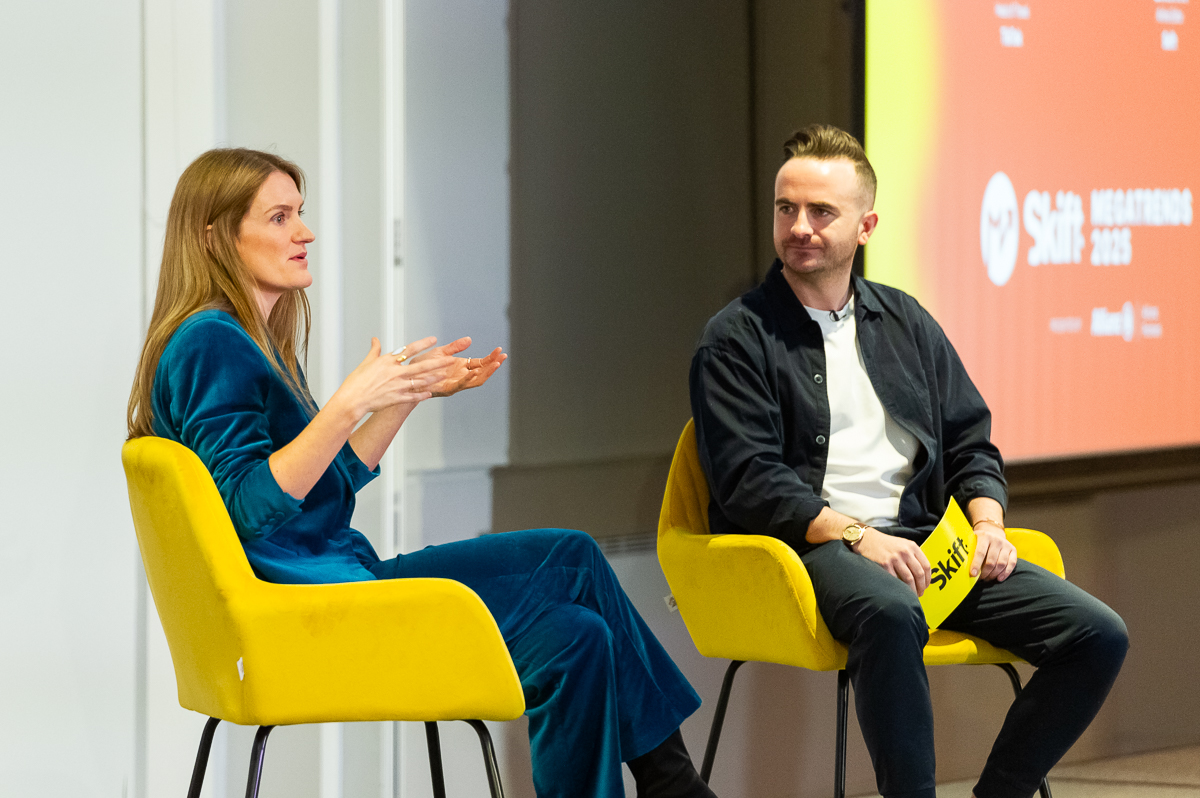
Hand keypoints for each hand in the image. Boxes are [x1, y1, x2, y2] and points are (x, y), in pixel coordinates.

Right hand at [331, 337, 454, 417]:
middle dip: (437, 363)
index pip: (409, 349)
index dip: (423, 344)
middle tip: (450, 360)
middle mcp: (395, 372)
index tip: (434, 339)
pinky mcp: (397, 398)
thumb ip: (374, 350)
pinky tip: (430, 393)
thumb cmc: (356, 382)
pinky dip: (422, 395)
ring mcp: (397, 386)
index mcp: (388, 361)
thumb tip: (375, 339)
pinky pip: (413, 396)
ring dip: (433, 378)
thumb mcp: (366, 362)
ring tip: (444, 375)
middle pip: (421, 366)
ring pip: (420, 381)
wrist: (352, 400)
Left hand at [409, 336, 507, 397]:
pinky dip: (468, 378)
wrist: (408, 376)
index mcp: (461, 367)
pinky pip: (461, 384)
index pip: (481, 363)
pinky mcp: (448, 388)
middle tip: (503, 357)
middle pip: (482, 372)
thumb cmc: (422, 365)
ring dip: (486, 372)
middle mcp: (461, 376)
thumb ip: (455, 347)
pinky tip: (475, 371)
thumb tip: (469, 339)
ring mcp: (456, 383)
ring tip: (495, 364)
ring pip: (476, 380)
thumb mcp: (441, 352)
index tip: (500, 350)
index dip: (491, 358)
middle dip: (493, 365)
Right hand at [856, 528, 932, 596]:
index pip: (926, 566)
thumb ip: (913, 556)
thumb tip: (923, 576)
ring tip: (911, 595)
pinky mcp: (884, 564)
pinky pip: (895, 580)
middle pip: (919, 574)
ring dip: (912, 590)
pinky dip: (898, 588)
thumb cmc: (886, 544)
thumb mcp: (902, 545)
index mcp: (912, 546)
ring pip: (909, 579)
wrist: (867, 539)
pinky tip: (899, 591)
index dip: (928, 579)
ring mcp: (894, 558)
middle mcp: (905, 551)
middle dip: (921, 587)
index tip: (926, 586)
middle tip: (920, 594)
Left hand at [969, 520, 1016, 581]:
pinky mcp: (1013, 550)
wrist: (992, 532)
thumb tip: (961, 566)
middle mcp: (996, 540)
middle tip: (980, 579)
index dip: (976, 564)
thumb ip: (967, 550)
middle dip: (985, 572)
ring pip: (1001, 563)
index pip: (980, 552)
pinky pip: (1012, 563)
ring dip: (994, 574)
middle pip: (991, 561)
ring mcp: (1006, 545)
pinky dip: (1006, 573)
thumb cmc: (978, 540)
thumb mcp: (972, 540)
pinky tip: (999, 578)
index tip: (972, 574)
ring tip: (987, 579)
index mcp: (984, 536)